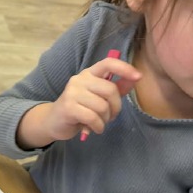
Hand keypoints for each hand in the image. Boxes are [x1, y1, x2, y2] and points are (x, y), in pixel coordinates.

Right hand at [18, 56, 140, 147]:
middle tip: (111, 116)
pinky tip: (94, 129)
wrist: (54, 121)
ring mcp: (72, 92)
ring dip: (105, 120)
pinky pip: (93, 118)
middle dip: (116, 107)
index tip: (138, 77)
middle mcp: (79, 79)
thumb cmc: (80, 108)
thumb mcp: (99, 97)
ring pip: (102, 106)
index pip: (108, 63)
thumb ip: (117, 87)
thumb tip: (136, 78)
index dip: (124, 68)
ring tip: (99, 123)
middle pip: (110, 90)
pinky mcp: (68, 107)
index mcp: (89, 73)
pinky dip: (98, 127)